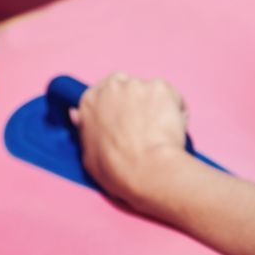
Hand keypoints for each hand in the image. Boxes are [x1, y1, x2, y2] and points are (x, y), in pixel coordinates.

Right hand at [75, 73, 192, 208]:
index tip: (125, 120)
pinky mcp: (161, 87)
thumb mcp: (87, 155)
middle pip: (127, 86)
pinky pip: (173, 98)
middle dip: (136, 101)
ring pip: (151, 93)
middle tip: (144, 126)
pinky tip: (173, 131)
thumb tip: (78, 117)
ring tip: (161, 134)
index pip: (103, 93)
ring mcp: (137, 84)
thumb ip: (86, 131)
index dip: (117, 107)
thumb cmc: (116, 170)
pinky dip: (176, 112)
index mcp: (89, 101)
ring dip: (157, 107)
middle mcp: (111, 86)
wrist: (146, 169)